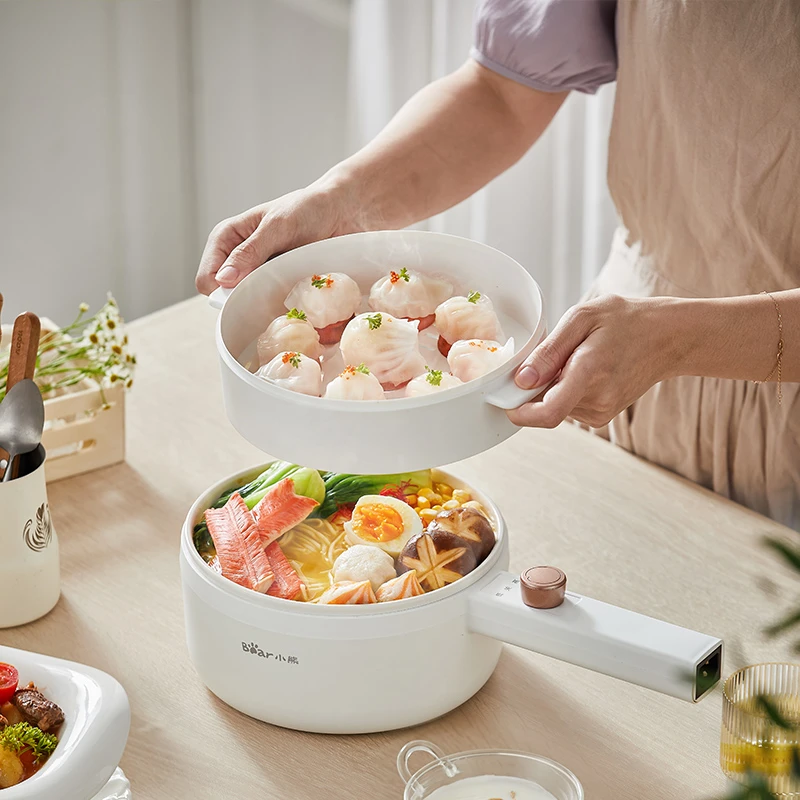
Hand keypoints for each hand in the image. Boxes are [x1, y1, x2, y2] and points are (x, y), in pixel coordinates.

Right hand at [195, 184, 348, 294]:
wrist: (342, 210)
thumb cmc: (307, 208)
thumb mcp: (277, 226)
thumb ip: (250, 252)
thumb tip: (224, 280)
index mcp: (227, 240)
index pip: (208, 278)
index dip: (223, 291)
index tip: (249, 289)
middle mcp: (239, 259)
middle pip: (228, 296)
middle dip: (247, 298)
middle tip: (274, 287)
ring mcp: (261, 273)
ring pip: (252, 302)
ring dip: (269, 299)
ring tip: (290, 284)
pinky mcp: (281, 283)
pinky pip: (275, 303)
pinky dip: (285, 301)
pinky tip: (299, 290)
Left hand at [508, 295, 677, 428]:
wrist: (668, 337)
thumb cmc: (626, 320)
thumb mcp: (582, 318)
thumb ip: (549, 351)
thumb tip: (521, 380)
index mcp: (589, 373)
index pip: (548, 413)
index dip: (519, 412)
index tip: (503, 399)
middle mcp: (597, 399)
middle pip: (544, 406)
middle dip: (536, 385)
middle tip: (554, 355)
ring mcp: (601, 411)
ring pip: (555, 405)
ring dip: (553, 385)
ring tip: (579, 356)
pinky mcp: (601, 416)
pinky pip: (567, 406)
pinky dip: (565, 389)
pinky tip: (585, 368)